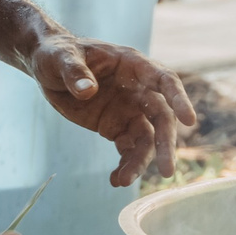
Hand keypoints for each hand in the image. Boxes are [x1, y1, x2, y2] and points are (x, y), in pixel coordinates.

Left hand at [34, 37, 196, 186]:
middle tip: (167, 171)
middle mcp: (137, 89)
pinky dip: (125, 165)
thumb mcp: (60, 57)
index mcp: (132, 65)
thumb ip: (74, 72)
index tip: (188, 120)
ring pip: (146, 138)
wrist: (47, 67)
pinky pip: (127, 149)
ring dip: (140, 161)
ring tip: (124, 180)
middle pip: (161, 117)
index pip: (164, 80)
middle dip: (165, 144)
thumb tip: (87, 91)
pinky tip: (116, 180)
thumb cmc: (57, 53)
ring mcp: (128, 109)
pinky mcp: (115, 126)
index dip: (178, 98)